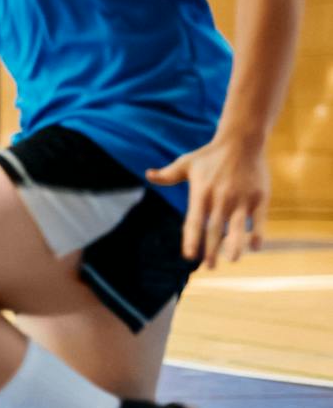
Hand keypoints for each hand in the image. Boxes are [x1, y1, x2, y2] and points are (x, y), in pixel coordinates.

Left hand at [147, 133, 268, 268]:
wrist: (241, 140)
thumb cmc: (210, 155)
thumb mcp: (186, 163)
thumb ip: (168, 175)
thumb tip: (148, 175)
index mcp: (201, 194)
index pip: (193, 222)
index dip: (191, 240)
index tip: (188, 256)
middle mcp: (220, 198)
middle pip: (214, 230)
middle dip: (211, 250)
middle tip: (209, 267)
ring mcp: (241, 198)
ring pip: (237, 227)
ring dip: (235, 245)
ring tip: (232, 260)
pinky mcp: (259, 197)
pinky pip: (259, 219)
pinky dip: (257, 233)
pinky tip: (256, 246)